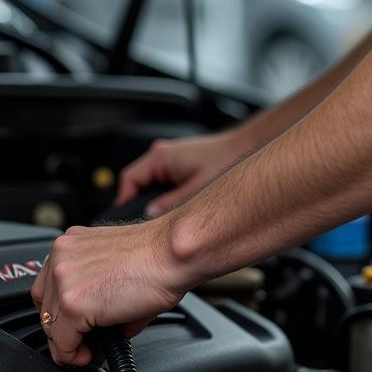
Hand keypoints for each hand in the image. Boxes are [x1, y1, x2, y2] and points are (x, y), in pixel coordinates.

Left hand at [31, 220, 186, 365]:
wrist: (172, 254)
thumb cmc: (158, 256)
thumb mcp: (116, 267)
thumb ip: (97, 292)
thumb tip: (100, 325)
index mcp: (70, 244)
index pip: (48, 285)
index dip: (58, 311)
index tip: (71, 325)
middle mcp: (61, 257)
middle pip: (45, 307)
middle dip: (62, 328)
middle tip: (80, 342)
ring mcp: (64, 280)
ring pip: (51, 327)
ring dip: (68, 342)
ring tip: (86, 350)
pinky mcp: (73, 304)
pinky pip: (62, 343)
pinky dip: (72, 356)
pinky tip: (87, 356)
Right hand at [116, 129, 252, 215]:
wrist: (246, 147)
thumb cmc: (226, 160)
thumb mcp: (196, 189)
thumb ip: (171, 204)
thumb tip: (151, 217)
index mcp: (160, 157)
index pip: (129, 180)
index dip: (125, 201)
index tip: (129, 220)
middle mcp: (162, 155)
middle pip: (138, 183)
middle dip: (141, 204)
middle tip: (147, 224)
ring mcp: (170, 159)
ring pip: (151, 185)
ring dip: (155, 200)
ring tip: (165, 217)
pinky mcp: (180, 165)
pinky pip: (163, 183)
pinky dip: (166, 196)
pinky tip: (176, 208)